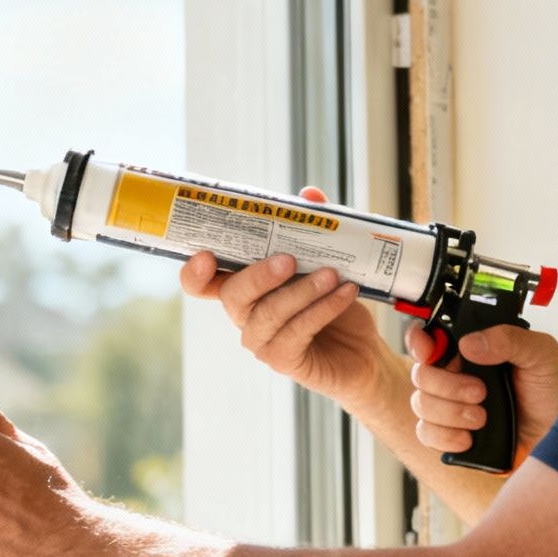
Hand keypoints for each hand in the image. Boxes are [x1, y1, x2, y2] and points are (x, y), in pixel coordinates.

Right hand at [179, 187, 397, 410]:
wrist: (363, 350)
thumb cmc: (335, 301)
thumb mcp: (327, 259)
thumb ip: (314, 227)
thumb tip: (309, 196)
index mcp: (244, 286)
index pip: (202, 282)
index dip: (194, 273)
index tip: (205, 255)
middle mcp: (245, 314)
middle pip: (233, 296)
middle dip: (258, 276)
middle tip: (289, 260)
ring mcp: (261, 340)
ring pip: (268, 314)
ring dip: (301, 291)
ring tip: (331, 275)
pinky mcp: (284, 360)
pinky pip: (296, 333)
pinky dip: (322, 310)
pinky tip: (345, 293)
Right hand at [404, 325, 557, 460]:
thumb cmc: (552, 390)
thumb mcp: (541, 354)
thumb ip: (509, 339)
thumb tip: (470, 343)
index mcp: (470, 351)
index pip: (428, 339)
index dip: (420, 342)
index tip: (429, 351)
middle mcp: (454, 376)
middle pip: (421, 375)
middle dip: (448, 386)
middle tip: (480, 392)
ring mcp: (450, 406)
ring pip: (421, 405)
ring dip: (451, 413)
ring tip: (482, 417)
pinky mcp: (452, 435)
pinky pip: (427, 434)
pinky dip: (446, 436)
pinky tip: (470, 437)